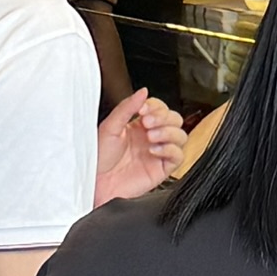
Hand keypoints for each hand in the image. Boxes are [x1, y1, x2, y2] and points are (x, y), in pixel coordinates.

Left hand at [94, 88, 187, 204]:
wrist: (95, 183)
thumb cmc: (98, 159)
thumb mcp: (109, 127)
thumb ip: (127, 107)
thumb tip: (143, 91)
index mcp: (139, 125)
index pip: (159, 108)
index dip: (155, 106)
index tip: (143, 110)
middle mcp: (151, 137)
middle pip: (174, 119)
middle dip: (163, 117)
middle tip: (147, 123)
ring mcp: (158, 153)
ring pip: (181, 135)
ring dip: (168, 132)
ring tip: (151, 137)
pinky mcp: (162, 169)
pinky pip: (178, 156)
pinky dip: (169, 149)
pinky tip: (154, 150)